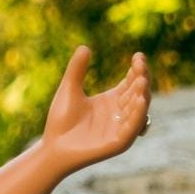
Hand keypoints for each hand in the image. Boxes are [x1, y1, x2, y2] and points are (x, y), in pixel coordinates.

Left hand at [41, 46, 151, 171]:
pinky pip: (132, 128)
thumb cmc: (61, 120)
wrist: (52, 146)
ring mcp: (121, 128)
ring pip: (138, 109)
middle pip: (138, 93)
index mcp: (112, 100)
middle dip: (141, 79)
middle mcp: (120, 113)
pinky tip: (139, 101)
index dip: (137, 70)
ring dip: (142, 95)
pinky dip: (138, 115)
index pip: (131, 82)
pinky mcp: (119, 142)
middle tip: (140, 65)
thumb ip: (77, 69)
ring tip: (141, 81)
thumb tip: (85, 47)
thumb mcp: (69, 89)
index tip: (138, 56)